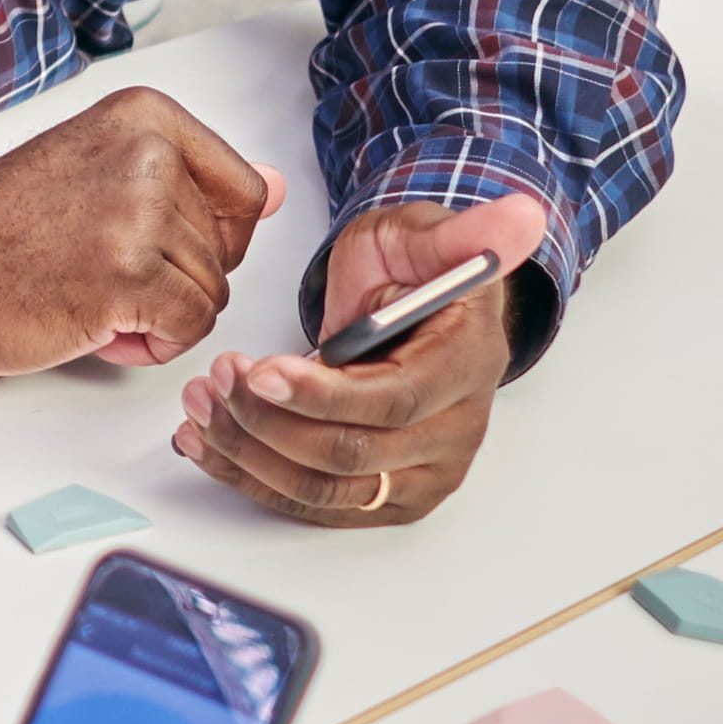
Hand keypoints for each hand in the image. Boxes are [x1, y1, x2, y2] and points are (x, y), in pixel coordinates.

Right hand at [0, 87, 285, 376]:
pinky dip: (153, 345)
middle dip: (172, 283)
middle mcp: (148, 158)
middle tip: (99, 276)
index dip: (209, 241)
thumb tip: (277, 190)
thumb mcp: (101, 171)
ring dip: (159, 317)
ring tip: (92, 301)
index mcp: (145, 120)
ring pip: (210, 293)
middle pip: (224, 251)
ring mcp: (139, 217)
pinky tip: (101, 330)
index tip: (155, 248)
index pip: (243, 192)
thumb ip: (189, 180)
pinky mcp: (128, 278)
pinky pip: (189, 328)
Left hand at [173, 192, 548, 525]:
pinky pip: (307, 505)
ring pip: (320, 490)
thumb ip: (467, 231)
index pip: (390, 403)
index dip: (318, 394)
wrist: (413, 313)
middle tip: (217, 379)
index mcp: (468, 369)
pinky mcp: (381, 500)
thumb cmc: (415, 274)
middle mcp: (453, 436)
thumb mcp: (429, 235)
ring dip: (247, 452)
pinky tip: (206, 442)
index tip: (258, 371)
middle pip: (347, 456)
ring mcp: (419, 477)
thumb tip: (520, 218)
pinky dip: (249, 477)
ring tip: (202, 405)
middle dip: (266, 421)